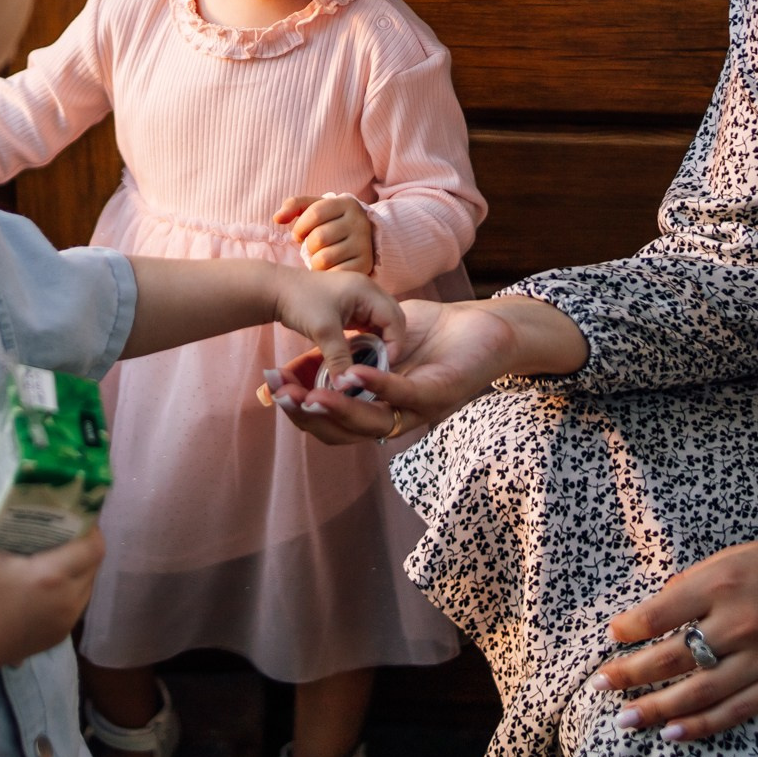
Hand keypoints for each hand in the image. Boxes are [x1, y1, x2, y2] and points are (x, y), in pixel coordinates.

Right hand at [0, 500, 104, 669]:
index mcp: (53, 576)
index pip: (94, 547)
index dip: (91, 529)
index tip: (75, 517)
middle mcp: (69, 600)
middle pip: (93, 565)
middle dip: (84, 546)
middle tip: (63, 533)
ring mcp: (66, 621)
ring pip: (87, 586)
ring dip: (78, 570)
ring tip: (56, 557)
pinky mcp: (59, 636)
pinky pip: (76, 606)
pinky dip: (69, 591)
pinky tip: (48, 586)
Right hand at [266, 297, 522, 445]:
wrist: (485, 327)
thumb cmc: (434, 332)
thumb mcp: (374, 338)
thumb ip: (340, 353)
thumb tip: (293, 371)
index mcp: (378, 406)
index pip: (332, 419)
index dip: (301, 411)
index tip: (272, 393)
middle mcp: (395, 416)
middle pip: (344, 430)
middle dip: (309, 415)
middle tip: (283, 398)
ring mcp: (417, 410)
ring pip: (370, 421)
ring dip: (338, 409)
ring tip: (310, 396)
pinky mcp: (439, 394)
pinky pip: (403, 395)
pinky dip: (377, 385)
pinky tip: (355, 373)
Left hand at [268, 260, 404, 381]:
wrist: (275, 290)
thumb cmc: (300, 303)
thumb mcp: (323, 332)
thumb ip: (340, 359)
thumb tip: (348, 387)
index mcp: (367, 291)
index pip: (395, 319)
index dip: (394, 343)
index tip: (385, 366)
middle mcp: (369, 291)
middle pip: (393, 319)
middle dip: (391, 343)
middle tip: (383, 365)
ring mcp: (360, 297)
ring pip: (382, 323)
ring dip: (380, 341)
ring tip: (373, 362)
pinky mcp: (351, 306)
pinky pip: (369, 324)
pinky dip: (369, 338)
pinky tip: (361, 353)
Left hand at [274, 193, 374, 274]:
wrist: (358, 240)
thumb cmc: (329, 223)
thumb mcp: (314, 208)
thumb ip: (293, 206)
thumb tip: (277, 218)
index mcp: (347, 204)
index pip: (315, 213)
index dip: (300, 227)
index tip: (298, 234)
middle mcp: (360, 222)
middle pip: (319, 238)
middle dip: (308, 246)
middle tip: (313, 247)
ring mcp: (364, 245)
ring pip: (324, 259)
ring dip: (315, 262)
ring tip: (321, 257)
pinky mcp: (365, 266)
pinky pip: (334, 274)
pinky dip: (326, 274)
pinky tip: (330, 268)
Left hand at [588, 529, 757, 741]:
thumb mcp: (741, 554)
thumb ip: (699, 582)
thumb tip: (658, 608)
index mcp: (724, 582)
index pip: (660, 614)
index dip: (629, 629)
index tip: (611, 636)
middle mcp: (740, 623)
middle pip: (671, 658)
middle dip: (629, 674)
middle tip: (600, 686)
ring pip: (697, 693)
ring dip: (655, 710)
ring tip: (624, 720)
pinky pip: (734, 712)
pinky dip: (701, 726)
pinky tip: (673, 734)